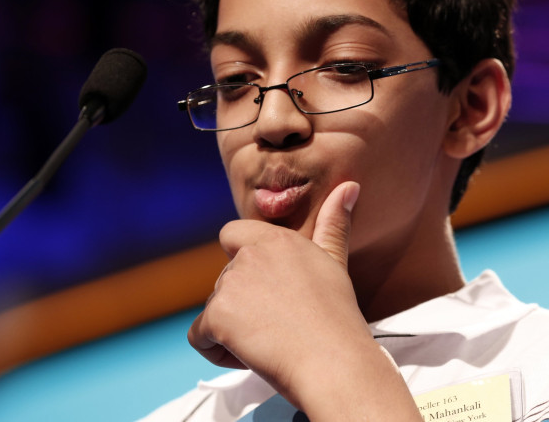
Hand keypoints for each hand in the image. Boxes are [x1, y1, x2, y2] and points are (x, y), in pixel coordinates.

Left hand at [188, 181, 421, 419]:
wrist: (334, 361)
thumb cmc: (338, 319)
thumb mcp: (336, 263)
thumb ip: (334, 224)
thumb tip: (349, 186)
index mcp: (277, 240)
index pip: (231, 235)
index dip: (239, 263)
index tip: (266, 290)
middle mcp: (251, 255)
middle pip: (225, 281)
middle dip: (244, 306)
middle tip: (281, 325)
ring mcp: (231, 283)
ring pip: (214, 309)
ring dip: (234, 330)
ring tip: (272, 341)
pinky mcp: (217, 314)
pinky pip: (199, 336)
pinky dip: (218, 351)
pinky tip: (250, 355)